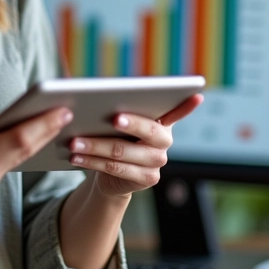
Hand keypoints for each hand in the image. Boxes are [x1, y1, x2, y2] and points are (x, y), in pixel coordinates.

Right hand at [0, 103, 72, 225]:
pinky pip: (8, 166)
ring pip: (19, 159)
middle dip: (48, 129)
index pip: (16, 138)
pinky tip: (32, 136)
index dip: (42, 124)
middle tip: (68, 110)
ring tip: (55, 119)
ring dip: (38, 140)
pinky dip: (22, 150)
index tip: (61, 109)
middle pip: (25, 150)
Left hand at [67, 94, 203, 197]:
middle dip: (130, 123)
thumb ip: (116, 105)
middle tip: (113, 118)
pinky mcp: (147, 179)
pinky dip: (92, 162)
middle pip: (148, 130)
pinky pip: (115, 169)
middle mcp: (164, 140)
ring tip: (74, 141)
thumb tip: (85, 89)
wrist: (112, 173)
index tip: (194, 96)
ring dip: (95, 146)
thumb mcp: (116, 118)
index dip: (186, 105)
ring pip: (123, 151)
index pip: (177, 109)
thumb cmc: (113, 134)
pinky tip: (76, 157)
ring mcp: (157, 161)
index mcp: (161, 119)